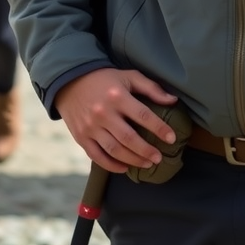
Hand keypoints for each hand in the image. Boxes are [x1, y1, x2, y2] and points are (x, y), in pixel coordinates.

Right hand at [55, 68, 178, 172]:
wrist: (72, 82)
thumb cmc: (106, 79)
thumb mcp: (129, 76)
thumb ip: (151, 88)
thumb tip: (173, 100)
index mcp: (118, 96)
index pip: (143, 115)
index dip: (159, 128)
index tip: (172, 138)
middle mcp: (103, 113)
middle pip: (129, 138)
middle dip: (146, 150)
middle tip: (159, 158)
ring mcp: (91, 127)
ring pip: (114, 150)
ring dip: (133, 160)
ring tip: (147, 163)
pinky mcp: (81, 137)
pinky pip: (97, 157)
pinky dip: (112, 166)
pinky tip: (125, 168)